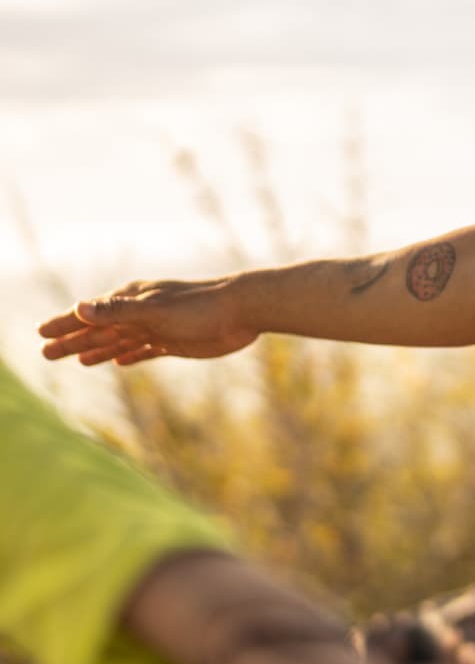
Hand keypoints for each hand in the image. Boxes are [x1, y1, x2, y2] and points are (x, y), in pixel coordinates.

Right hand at [39, 279, 258, 366]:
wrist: (245, 310)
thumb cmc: (201, 306)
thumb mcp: (155, 310)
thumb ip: (118, 311)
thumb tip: (79, 308)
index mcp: (133, 300)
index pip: (89, 313)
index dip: (64, 324)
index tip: (40, 332)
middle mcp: (142, 313)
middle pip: (99, 330)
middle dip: (71, 340)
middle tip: (44, 353)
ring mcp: (158, 328)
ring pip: (118, 341)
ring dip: (95, 350)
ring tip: (73, 360)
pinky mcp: (176, 342)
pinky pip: (144, 350)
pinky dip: (129, 356)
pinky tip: (117, 363)